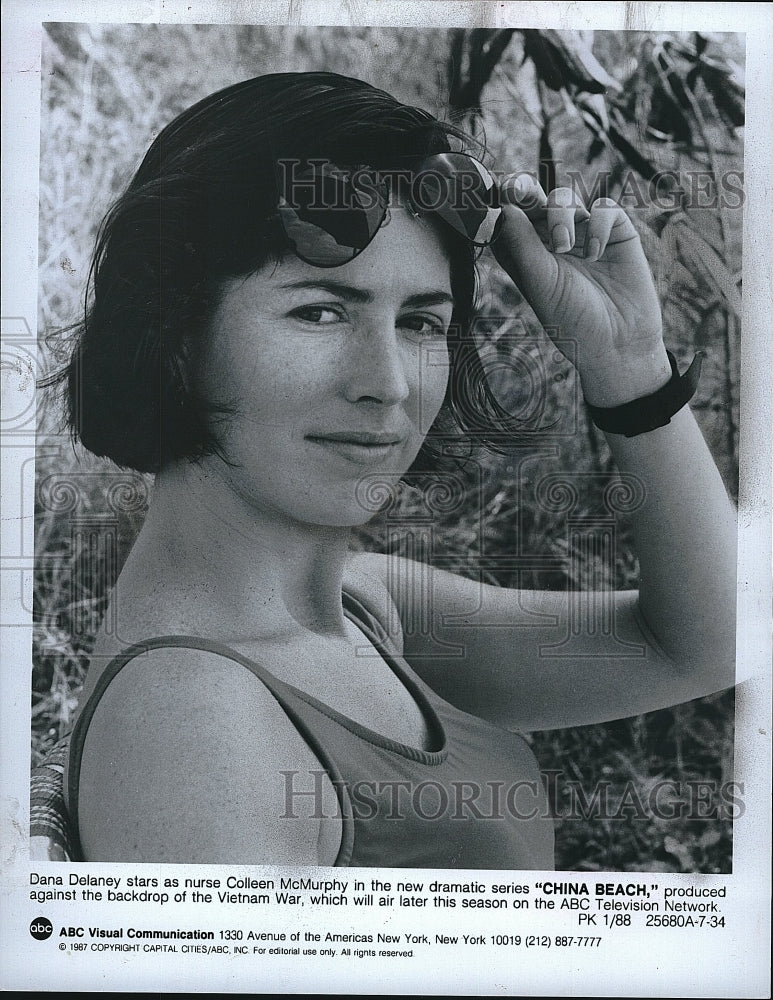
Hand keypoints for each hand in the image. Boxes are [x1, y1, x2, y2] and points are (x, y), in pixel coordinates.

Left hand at [493, 175, 669, 406]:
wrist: (619, 342)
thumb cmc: (574, 321)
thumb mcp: (541, 285)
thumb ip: (522, 245)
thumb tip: (504, 206)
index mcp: (526, 256)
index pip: (507, 220)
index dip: (499, 203)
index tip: (493, 194)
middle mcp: (551, 242)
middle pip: (533, 201)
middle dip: (523, 191)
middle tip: (517, 190)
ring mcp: (583, 234)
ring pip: (564, 199)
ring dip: (560, 216)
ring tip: (564, 247)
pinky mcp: (615, 232)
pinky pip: (603, 208)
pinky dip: (598, 225)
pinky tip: (596, 255)